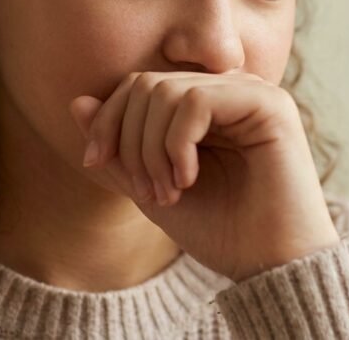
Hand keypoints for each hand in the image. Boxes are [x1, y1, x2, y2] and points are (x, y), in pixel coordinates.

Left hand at [68, 71, 339, 281]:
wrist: (271, 264)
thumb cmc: (220, 230)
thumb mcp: (150, 188)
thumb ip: (118, 148)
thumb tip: (77, 101)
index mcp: (204, 105)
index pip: (138, 84)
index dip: (107, 119)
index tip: (95, 163)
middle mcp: (227, 90)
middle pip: (146, 84)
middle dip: (128, 139)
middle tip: (144, 191)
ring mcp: (250, 92)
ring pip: (167, 91)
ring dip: (152, 149)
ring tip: (167, 192)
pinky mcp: (268, 103)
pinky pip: (196, 101)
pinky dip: (177, 144)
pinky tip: (187, 179)